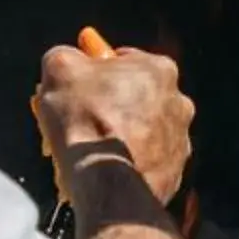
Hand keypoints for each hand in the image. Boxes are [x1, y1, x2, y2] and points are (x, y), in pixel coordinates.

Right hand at [35, 43, 192, 204]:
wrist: (106, 182)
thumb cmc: (86, 120)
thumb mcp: (60, 68)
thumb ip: (65, 56)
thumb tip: (66, 59)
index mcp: (159, 70)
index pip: (124, 61)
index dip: (95, 71)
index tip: (77, 84)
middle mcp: (179, 103)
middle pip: (133, 98)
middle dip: (106, 106)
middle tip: (76, 118)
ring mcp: (179, 142)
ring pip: (139, 133)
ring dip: (115, 137)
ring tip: (85, 148)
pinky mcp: (172, 175)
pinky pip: (143, 164)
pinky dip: (124, 165)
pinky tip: (100, 170)